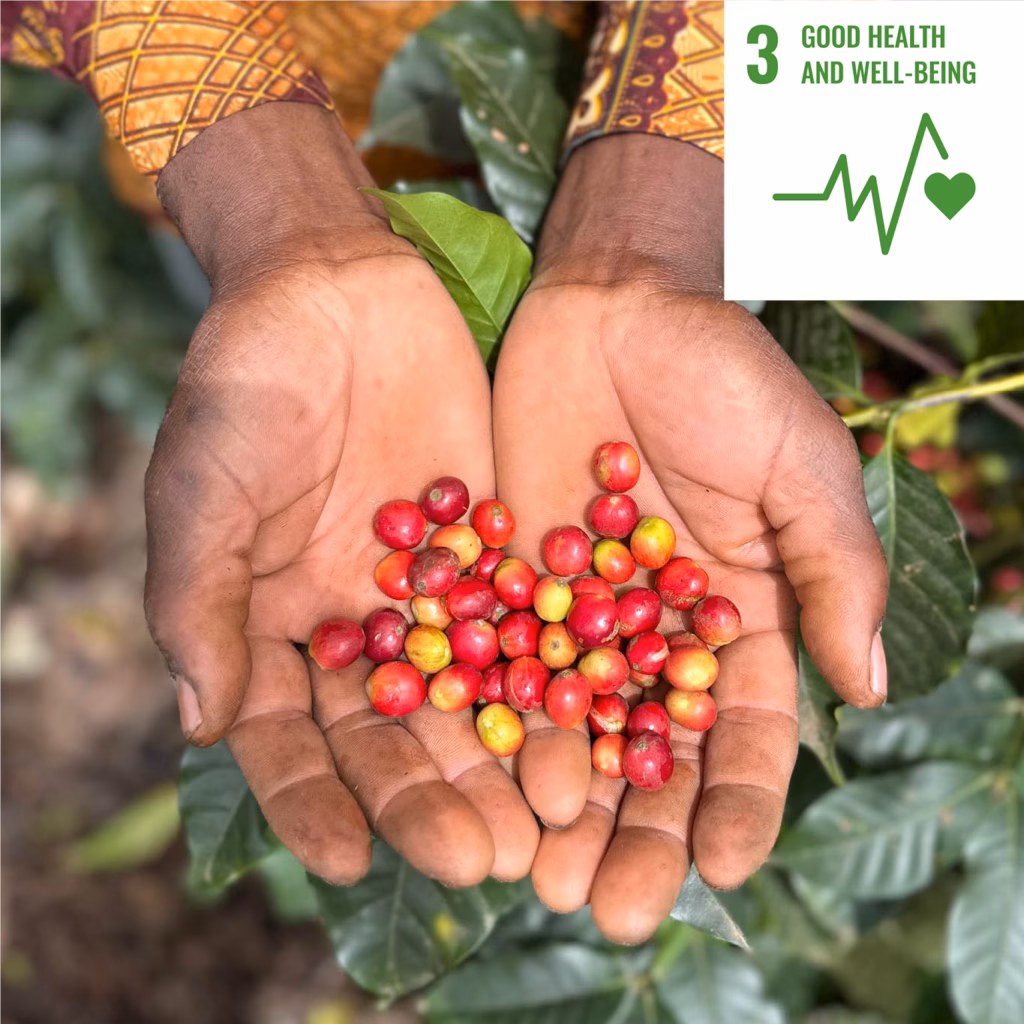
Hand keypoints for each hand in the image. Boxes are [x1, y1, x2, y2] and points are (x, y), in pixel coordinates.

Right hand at [145, 104, 538, 886]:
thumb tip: (200, 722)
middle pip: (392, 734)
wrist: (335, 288)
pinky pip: (524, 617)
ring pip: (469, 692)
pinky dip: (554, 669)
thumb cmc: (246, 386)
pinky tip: (592, 717)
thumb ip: (197, 602)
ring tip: (543, 819)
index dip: (312, 801)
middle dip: (429, 797)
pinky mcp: (492, 546)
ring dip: (502, 756)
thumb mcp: (203, 491)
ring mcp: (430, 591)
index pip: (288, 741)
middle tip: (477, 859)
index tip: (341, 860)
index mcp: (274, 629)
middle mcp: (356, 627)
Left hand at [492, 136, 887, 942]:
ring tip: (544, 875)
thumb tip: (870, 687)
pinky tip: (484, 780)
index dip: (740, 803)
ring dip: (559, 803)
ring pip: (570, 728)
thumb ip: (833, 571)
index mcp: (736, 620)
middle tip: (612, 907)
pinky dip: (492, 722)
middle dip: (637, 831)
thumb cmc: (724, 376)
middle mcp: (653, 635)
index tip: (725, 869)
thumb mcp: (797, 467)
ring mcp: (575, 613)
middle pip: (649, 754)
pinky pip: (497, 662)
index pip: (743, 733)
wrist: (614, 306)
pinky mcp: (505, 580)